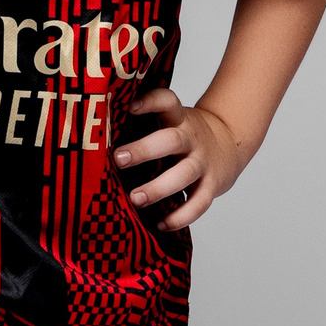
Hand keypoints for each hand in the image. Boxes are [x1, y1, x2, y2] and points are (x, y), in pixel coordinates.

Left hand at [113, 88, 242, 230]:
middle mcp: (190, 138)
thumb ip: (143, 125)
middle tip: (118, 160)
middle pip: (170, 140)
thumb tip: (95, 136)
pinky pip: (198, 203)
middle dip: (144, 150)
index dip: (150, 101)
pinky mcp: (211, 185)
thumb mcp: (169, 121)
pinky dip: (180, 217)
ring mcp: (202, 162)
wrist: (231, 143)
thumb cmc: (184, 136)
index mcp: (177, 118)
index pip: (167, 101)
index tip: (129, 106)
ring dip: (158, 188)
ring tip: (135, 199)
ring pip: (184, 174)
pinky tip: (160, 224)